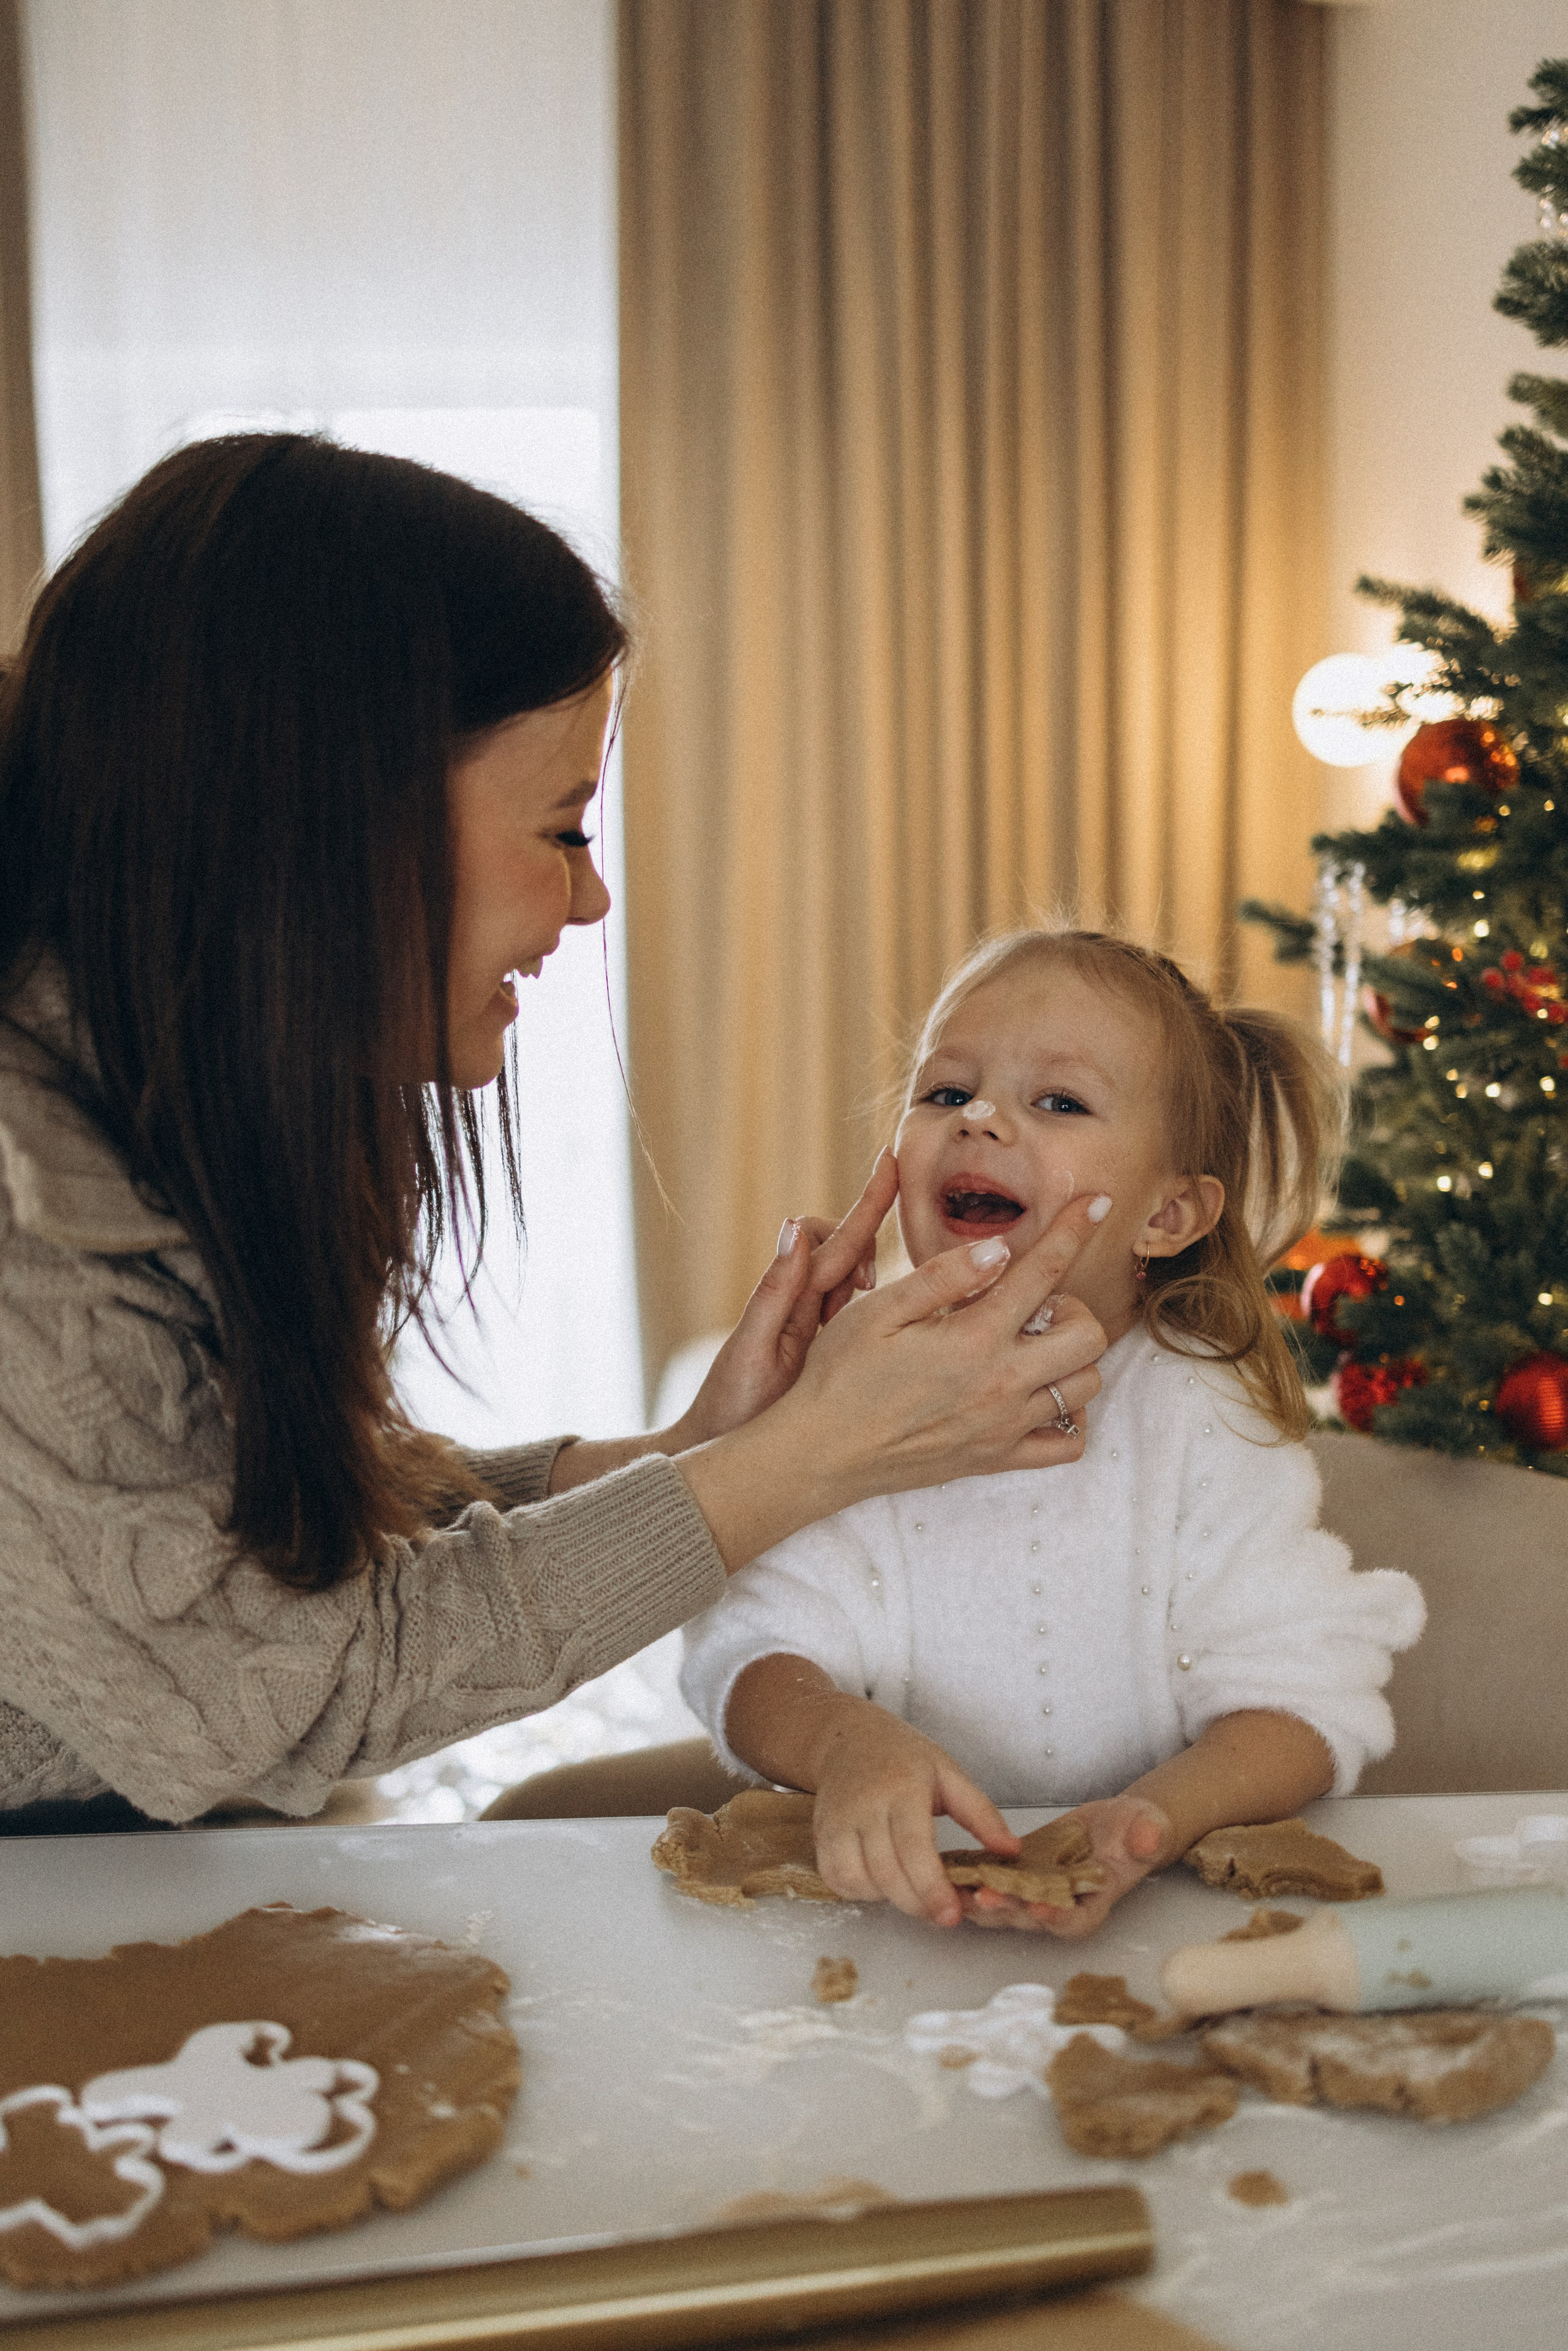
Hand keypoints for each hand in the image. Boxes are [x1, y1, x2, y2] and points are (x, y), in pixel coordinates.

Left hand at [671, 1152, 897, 1448]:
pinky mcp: (834, 1356)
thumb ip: (775, 1291)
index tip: (890, 1161)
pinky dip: (884, 1308)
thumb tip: (794, 1227)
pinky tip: (906, 1321)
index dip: (864, 1203)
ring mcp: (821, 1330)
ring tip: (878, 1305)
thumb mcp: (752, 1349)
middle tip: (871, 1281)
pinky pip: (864, 1319)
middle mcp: (807, 1307)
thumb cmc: (731, 1407)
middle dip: (870, 1235)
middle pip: (848, 1250)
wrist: (719, 1456)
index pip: (831, 1240)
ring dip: (878, 1275)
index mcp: (790, 1298)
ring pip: (858, 1281)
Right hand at [776, 1190, 1109, 1497]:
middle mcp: (1001, 1383)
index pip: (1044, 1271)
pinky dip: (1068, 1416)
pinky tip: (1037, 1394)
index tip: (1099, 1203)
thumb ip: (944, 1278)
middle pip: (1088, 1335)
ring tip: (1031, 1345)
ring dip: (1071, 1356)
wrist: (819, 1454)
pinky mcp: (997, 1459)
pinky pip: (1067, 1444)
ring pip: (1086, 1386)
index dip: (1076, 1229)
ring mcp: (1004, 1426)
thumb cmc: (839, 1374)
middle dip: (1074, 1305)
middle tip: (1034, 1304)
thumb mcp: (878, 1312)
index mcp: (972, 1337)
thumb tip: (1000, 1249)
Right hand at [804, 1698, 1020, 1926]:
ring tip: (911, 1888)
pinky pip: (835, 1878)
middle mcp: (864, 1806)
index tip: (952, 1915)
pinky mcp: (820, 1834)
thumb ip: (981, 1814)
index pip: (914, 1848)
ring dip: (887, 1897)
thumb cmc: (902, 1756)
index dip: (931, 1888)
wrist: (848, 1738)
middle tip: (942, 1914)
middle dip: (917, 1904)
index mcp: (902, 1787)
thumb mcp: (949, 1773)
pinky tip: (881, 1881)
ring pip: (858, 1880)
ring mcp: (837, 1821)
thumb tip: (1011, 1852)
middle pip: (886, 1872)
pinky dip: (859, 1891)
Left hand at [958, 1796, 1172, 1937]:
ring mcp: (1035, 1893)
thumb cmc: (1137, 1830)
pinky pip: (990, 1881)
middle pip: (1029, 1917)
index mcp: (1094, 1904)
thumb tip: (1148, 1838)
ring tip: (953, 1887)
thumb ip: (1148, 1837)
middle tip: (983, 1895)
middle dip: (1006, 1908)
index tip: (1040, 1907)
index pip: (1074, 1920)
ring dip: (977, 1900)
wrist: (1116, 1825)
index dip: (1057, 1917)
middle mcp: (1060, 1907)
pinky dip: (968, 1878)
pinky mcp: (1017, 1876)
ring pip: (1002, 1905)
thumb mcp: (1148, 1828)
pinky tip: (948, 1867)